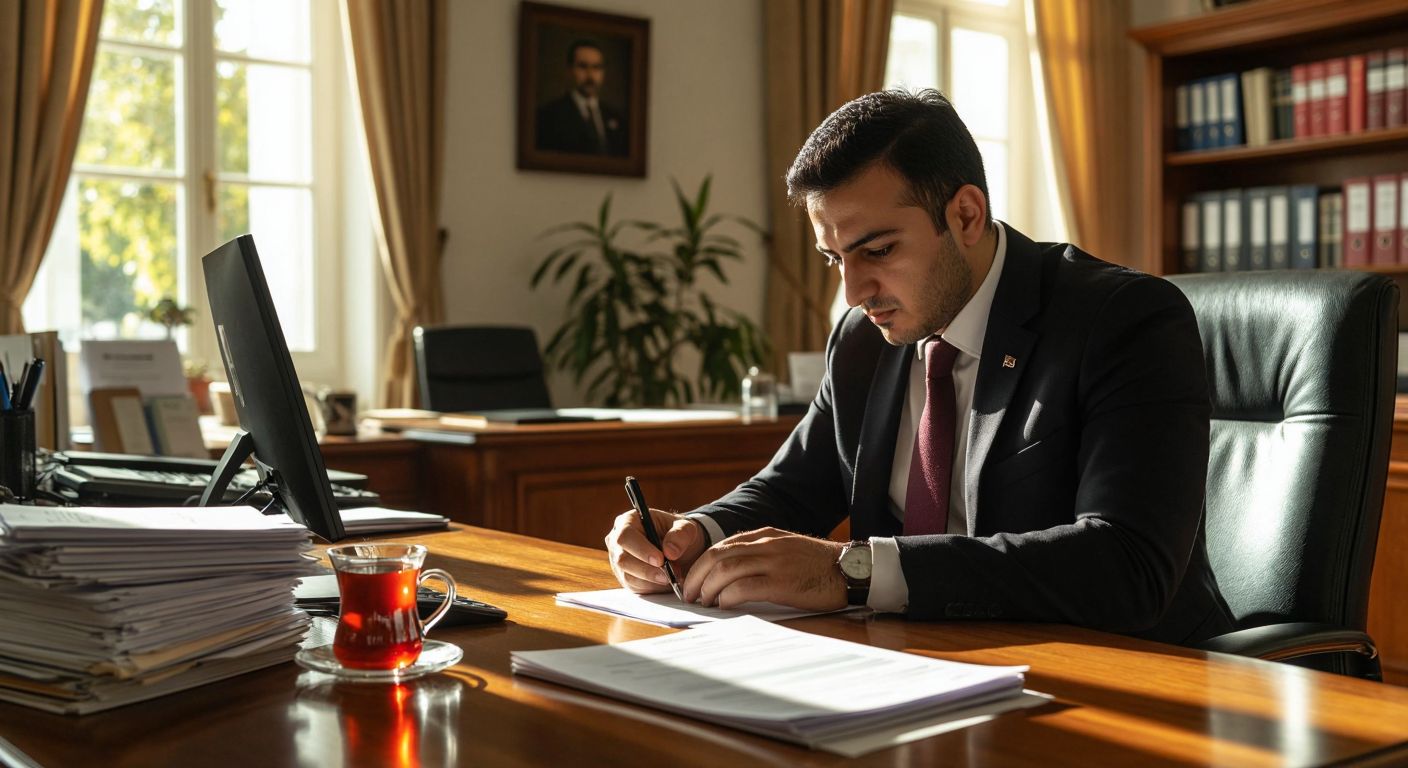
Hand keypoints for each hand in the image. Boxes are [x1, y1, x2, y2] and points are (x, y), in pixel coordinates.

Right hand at [605, 508, 706, 593]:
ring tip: (671, 576)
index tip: (660, 560)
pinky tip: (665, 581)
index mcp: (629, 521)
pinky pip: (634, 586)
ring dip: (651, 580)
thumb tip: (670, 552)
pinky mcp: (625, 577)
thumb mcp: (686, 528)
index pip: (625, 536)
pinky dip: (652, 587)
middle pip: (622, 559)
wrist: (681, 549)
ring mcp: (618, 561)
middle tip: (668, 574)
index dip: (641, 549)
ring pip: (628, 576)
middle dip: (647, 570)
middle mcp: (618, 541)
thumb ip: (681, 535)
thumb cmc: (679, 534)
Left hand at [682, 528, 846, 611]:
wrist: (852, 569)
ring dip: (707, 587)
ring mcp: (774, 562)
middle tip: (689, 594)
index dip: (701, 563)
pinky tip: (723, 605)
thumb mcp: (786, 549)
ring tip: (702, 602)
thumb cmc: (819, 566)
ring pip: (726, 570)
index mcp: (765, 536)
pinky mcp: (782, 582)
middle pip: (717, 556)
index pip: (721, 545)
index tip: (692, 579)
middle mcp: (766, 545)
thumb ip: (761, 555)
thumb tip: (730, 575)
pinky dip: (727, 596)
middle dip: (696, 576)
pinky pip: (744, 587)